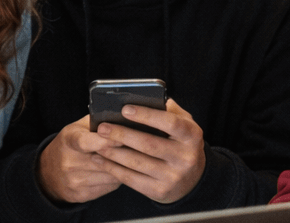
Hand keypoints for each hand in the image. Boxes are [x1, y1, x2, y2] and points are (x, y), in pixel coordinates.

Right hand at [37, 115, 122, 203]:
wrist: (49, 172)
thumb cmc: (70, 145)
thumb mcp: (77, 127)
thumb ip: (97, 122)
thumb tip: (122, 118)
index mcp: (69, 140)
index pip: (87, 142)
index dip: (106, 141)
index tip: (123, 138)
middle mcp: (69, 162)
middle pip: (104, 160)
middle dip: (123, 154)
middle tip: (135, 148)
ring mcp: (75, 180)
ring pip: (111, 174)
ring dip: (123, 166)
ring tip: (128, 158)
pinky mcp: (82, 194)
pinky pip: (110, 186)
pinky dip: (117, 177)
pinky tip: (117, 170)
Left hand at [91, 99, 205, 203]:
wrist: (192, 179)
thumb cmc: (181, 142)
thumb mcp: (183, 123)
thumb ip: (166, 109)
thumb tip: (140, 97)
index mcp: (192, 135)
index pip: (170, 123)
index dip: (146, 115)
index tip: (125, 109)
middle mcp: (185, 158)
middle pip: (149, 144)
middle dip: (122, 135)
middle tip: (102, 128)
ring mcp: (173, 177)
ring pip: (137, 163)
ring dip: (113, 152)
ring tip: (98, 143)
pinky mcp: (159, 191)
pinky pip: (132, 179)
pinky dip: (114, 169)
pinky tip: (102, 160)